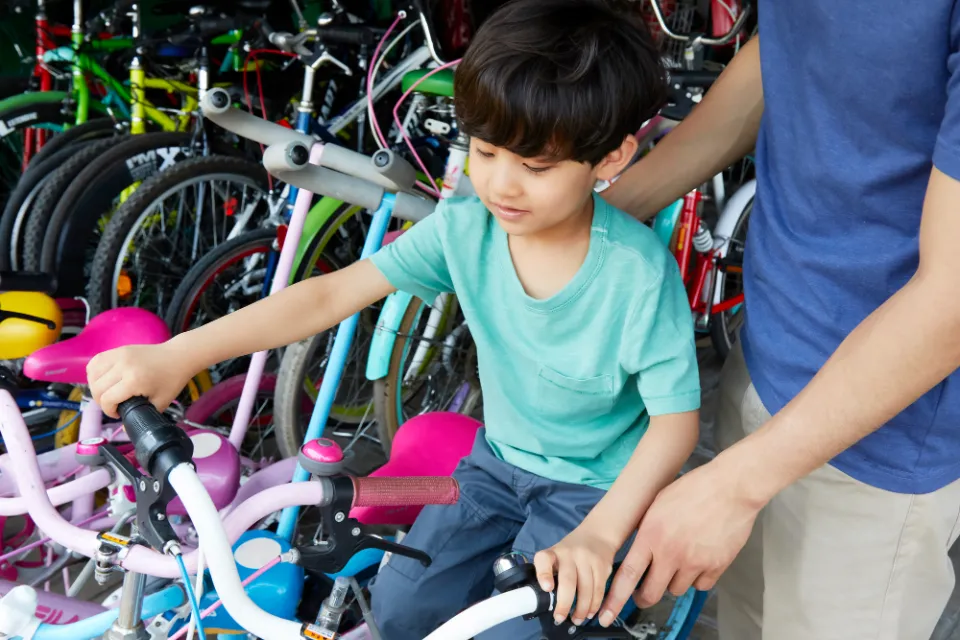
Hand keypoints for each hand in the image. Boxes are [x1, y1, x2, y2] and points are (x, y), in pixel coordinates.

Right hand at [87, 343, 192, 417]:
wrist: (179, 356)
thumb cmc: (172, 380)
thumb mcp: (161, 402)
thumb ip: (143, 416)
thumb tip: (126, 429)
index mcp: (134, 380)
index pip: (107, 399)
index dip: (109, 411)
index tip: (118, 414)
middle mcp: (123, 366)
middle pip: (97, 388)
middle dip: (101, 401)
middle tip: (113, 405)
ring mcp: (119, 355)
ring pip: (92, 374)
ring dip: (95, 387)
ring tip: (107, 393)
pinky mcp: (119, 349)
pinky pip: (96, 361)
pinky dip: (95, 372)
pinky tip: (103, 380)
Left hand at [534, 526, 619, 625]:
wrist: (597, 535)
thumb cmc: (570, 552)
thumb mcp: (556, 556)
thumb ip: (550, 573)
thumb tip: (545, 601)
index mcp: (553, 552)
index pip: (544, 559)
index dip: (543, 574)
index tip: (546, 588)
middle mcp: (570, 553)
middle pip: (568, 581)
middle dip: (564, 604)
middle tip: (560, 618)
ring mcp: (588, 559)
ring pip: (586, 589)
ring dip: (581, 609)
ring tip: (577, 620)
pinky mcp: (603, 565)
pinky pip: (599, 589)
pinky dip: (594, 605)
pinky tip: (590, 612)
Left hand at [597, 459, 763, 626]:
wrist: (730, 488)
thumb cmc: (694, 489)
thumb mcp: (657, 504)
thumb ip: (647, 530)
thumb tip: (639, 549)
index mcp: (651, 535)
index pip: (628, 574)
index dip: (615, 598)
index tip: (608, 613)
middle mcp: (671, 553)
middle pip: (651, 593)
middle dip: (644, 596)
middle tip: (643, 592)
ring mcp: (694, 562)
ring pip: (676, 590)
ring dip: (674, 582)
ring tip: (679, 562)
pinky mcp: (716, 566)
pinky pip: (701, 586)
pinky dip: (698, 579)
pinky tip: (698, 562)